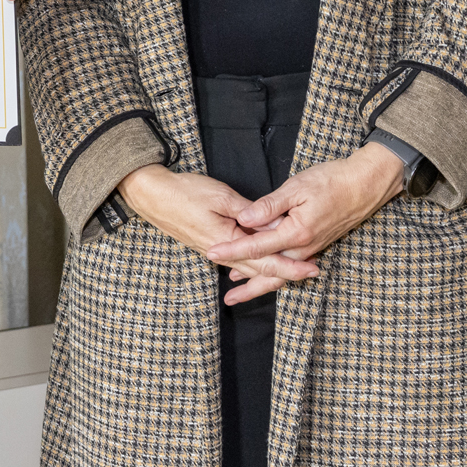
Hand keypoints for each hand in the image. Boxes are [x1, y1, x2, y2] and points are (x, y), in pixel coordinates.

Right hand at [117, 165, 317, 296]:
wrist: (153, 196)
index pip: (265, 259)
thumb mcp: (220, 196)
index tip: (312, 267)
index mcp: (227, 241)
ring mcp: (215, 251)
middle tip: (313, 273)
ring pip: (249, 267)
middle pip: (260, 268)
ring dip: (272, 271)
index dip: (290, 264)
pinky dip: (255, 266)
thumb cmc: (185, 192)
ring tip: (295, 272)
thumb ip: (248, 212)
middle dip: (288, 272)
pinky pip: (238, 261)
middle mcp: (222, 253)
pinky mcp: (210, 245)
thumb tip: (271, 224)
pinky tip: (263, 268)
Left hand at [207, 145, 404, 299]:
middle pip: (271, 273)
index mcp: (296, 233)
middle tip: (228, 298)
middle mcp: (304, 247)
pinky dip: (276, 273)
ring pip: (282, 273)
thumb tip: (244, 219)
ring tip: (240, 292)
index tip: (212, 253)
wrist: (365, 185)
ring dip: (261, 283)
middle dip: (248, 286)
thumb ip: (269, 206)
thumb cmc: (331, 181)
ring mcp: (311, 248)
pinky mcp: (315, 245)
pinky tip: (266, 272)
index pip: (257, 246)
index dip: (233, 250)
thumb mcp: (296, 188)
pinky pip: (291, 266)